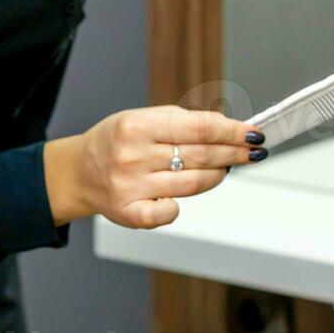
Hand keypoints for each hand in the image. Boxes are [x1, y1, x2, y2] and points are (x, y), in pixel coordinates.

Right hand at [45, 105, 264, 229]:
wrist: (80, 170)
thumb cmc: (118, 141)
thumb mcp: (144, 119)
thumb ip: (182, 124)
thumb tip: (228, 129)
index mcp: (137, 125)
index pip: (199, 128)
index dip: (232, 131)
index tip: (253, 133)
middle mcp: (133, 156)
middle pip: (201, 156)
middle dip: (234, 153)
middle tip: (253, 151)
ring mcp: (131, 186)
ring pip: (192, 184)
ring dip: (216, 176)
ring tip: (224, 169)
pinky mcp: (129, 213)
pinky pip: (168, 213)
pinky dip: (180, 206)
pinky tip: (181, 197)